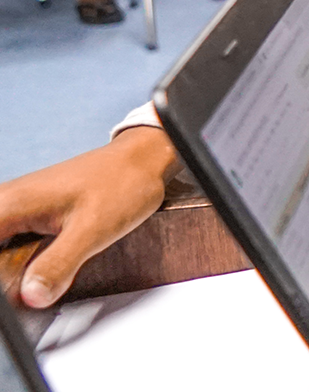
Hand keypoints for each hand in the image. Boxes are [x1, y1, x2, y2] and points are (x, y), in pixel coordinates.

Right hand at [0, 128, 178, 307]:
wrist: (142, 161)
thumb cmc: (121, 185)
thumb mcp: (92, 232)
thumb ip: (58, 265)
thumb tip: (31, 296)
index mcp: (11, 204)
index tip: (8, 300)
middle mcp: (5, 202)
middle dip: (6, 275)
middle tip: (25, 292)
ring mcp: (14, 207)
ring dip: (10, 270)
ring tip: (37, 280)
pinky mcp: (27, 213)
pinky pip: (8, 241)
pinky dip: (16, 261)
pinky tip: (36, 273)